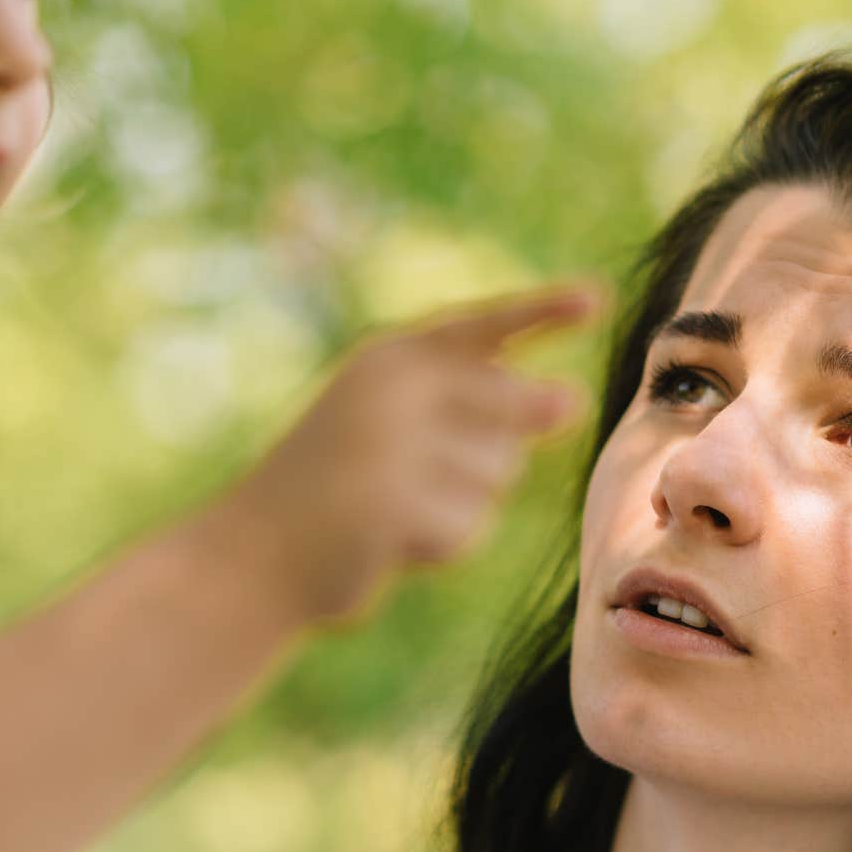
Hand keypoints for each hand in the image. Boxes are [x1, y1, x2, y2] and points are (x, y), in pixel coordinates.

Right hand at [217, 286, 597, 622]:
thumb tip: (570, 400)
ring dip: (464, 501)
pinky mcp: (396, 501)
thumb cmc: (336, 485)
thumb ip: (480, 405)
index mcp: (393, 355)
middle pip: (516, 408)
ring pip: (501, 472)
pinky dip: (441, 544)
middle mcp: (396, 385)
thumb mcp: (397, 424)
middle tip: (419, 471)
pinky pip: (468, 525)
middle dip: (498, 445)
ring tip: (394, 506)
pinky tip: (387, 540)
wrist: (255, 551)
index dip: (543, 311)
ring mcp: (395, 442)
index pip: (484, 326)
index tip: (596, 300)